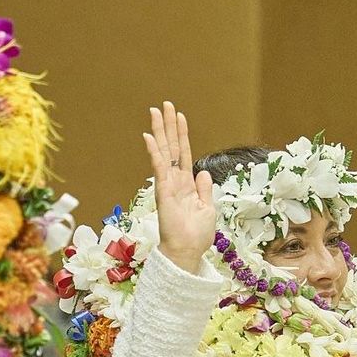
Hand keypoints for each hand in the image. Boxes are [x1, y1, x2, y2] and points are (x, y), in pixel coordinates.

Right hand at [143, 101, 215, 274]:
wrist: (187, 251)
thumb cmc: (196, 235)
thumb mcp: (207, 208)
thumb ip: (204, 189)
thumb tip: (201, 171)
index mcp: (186, 184)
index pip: (183, 153)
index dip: (181, 134)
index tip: (178, 116)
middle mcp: (175, 180)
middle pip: (171, 147)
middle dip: (167, 126)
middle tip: (163, 105)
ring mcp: (167, 184)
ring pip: (163, 152)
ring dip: (159, 131)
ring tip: (155, 111)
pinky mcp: (163, 191)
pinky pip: (159, 168)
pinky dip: (154, 152)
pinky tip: (149, 137)